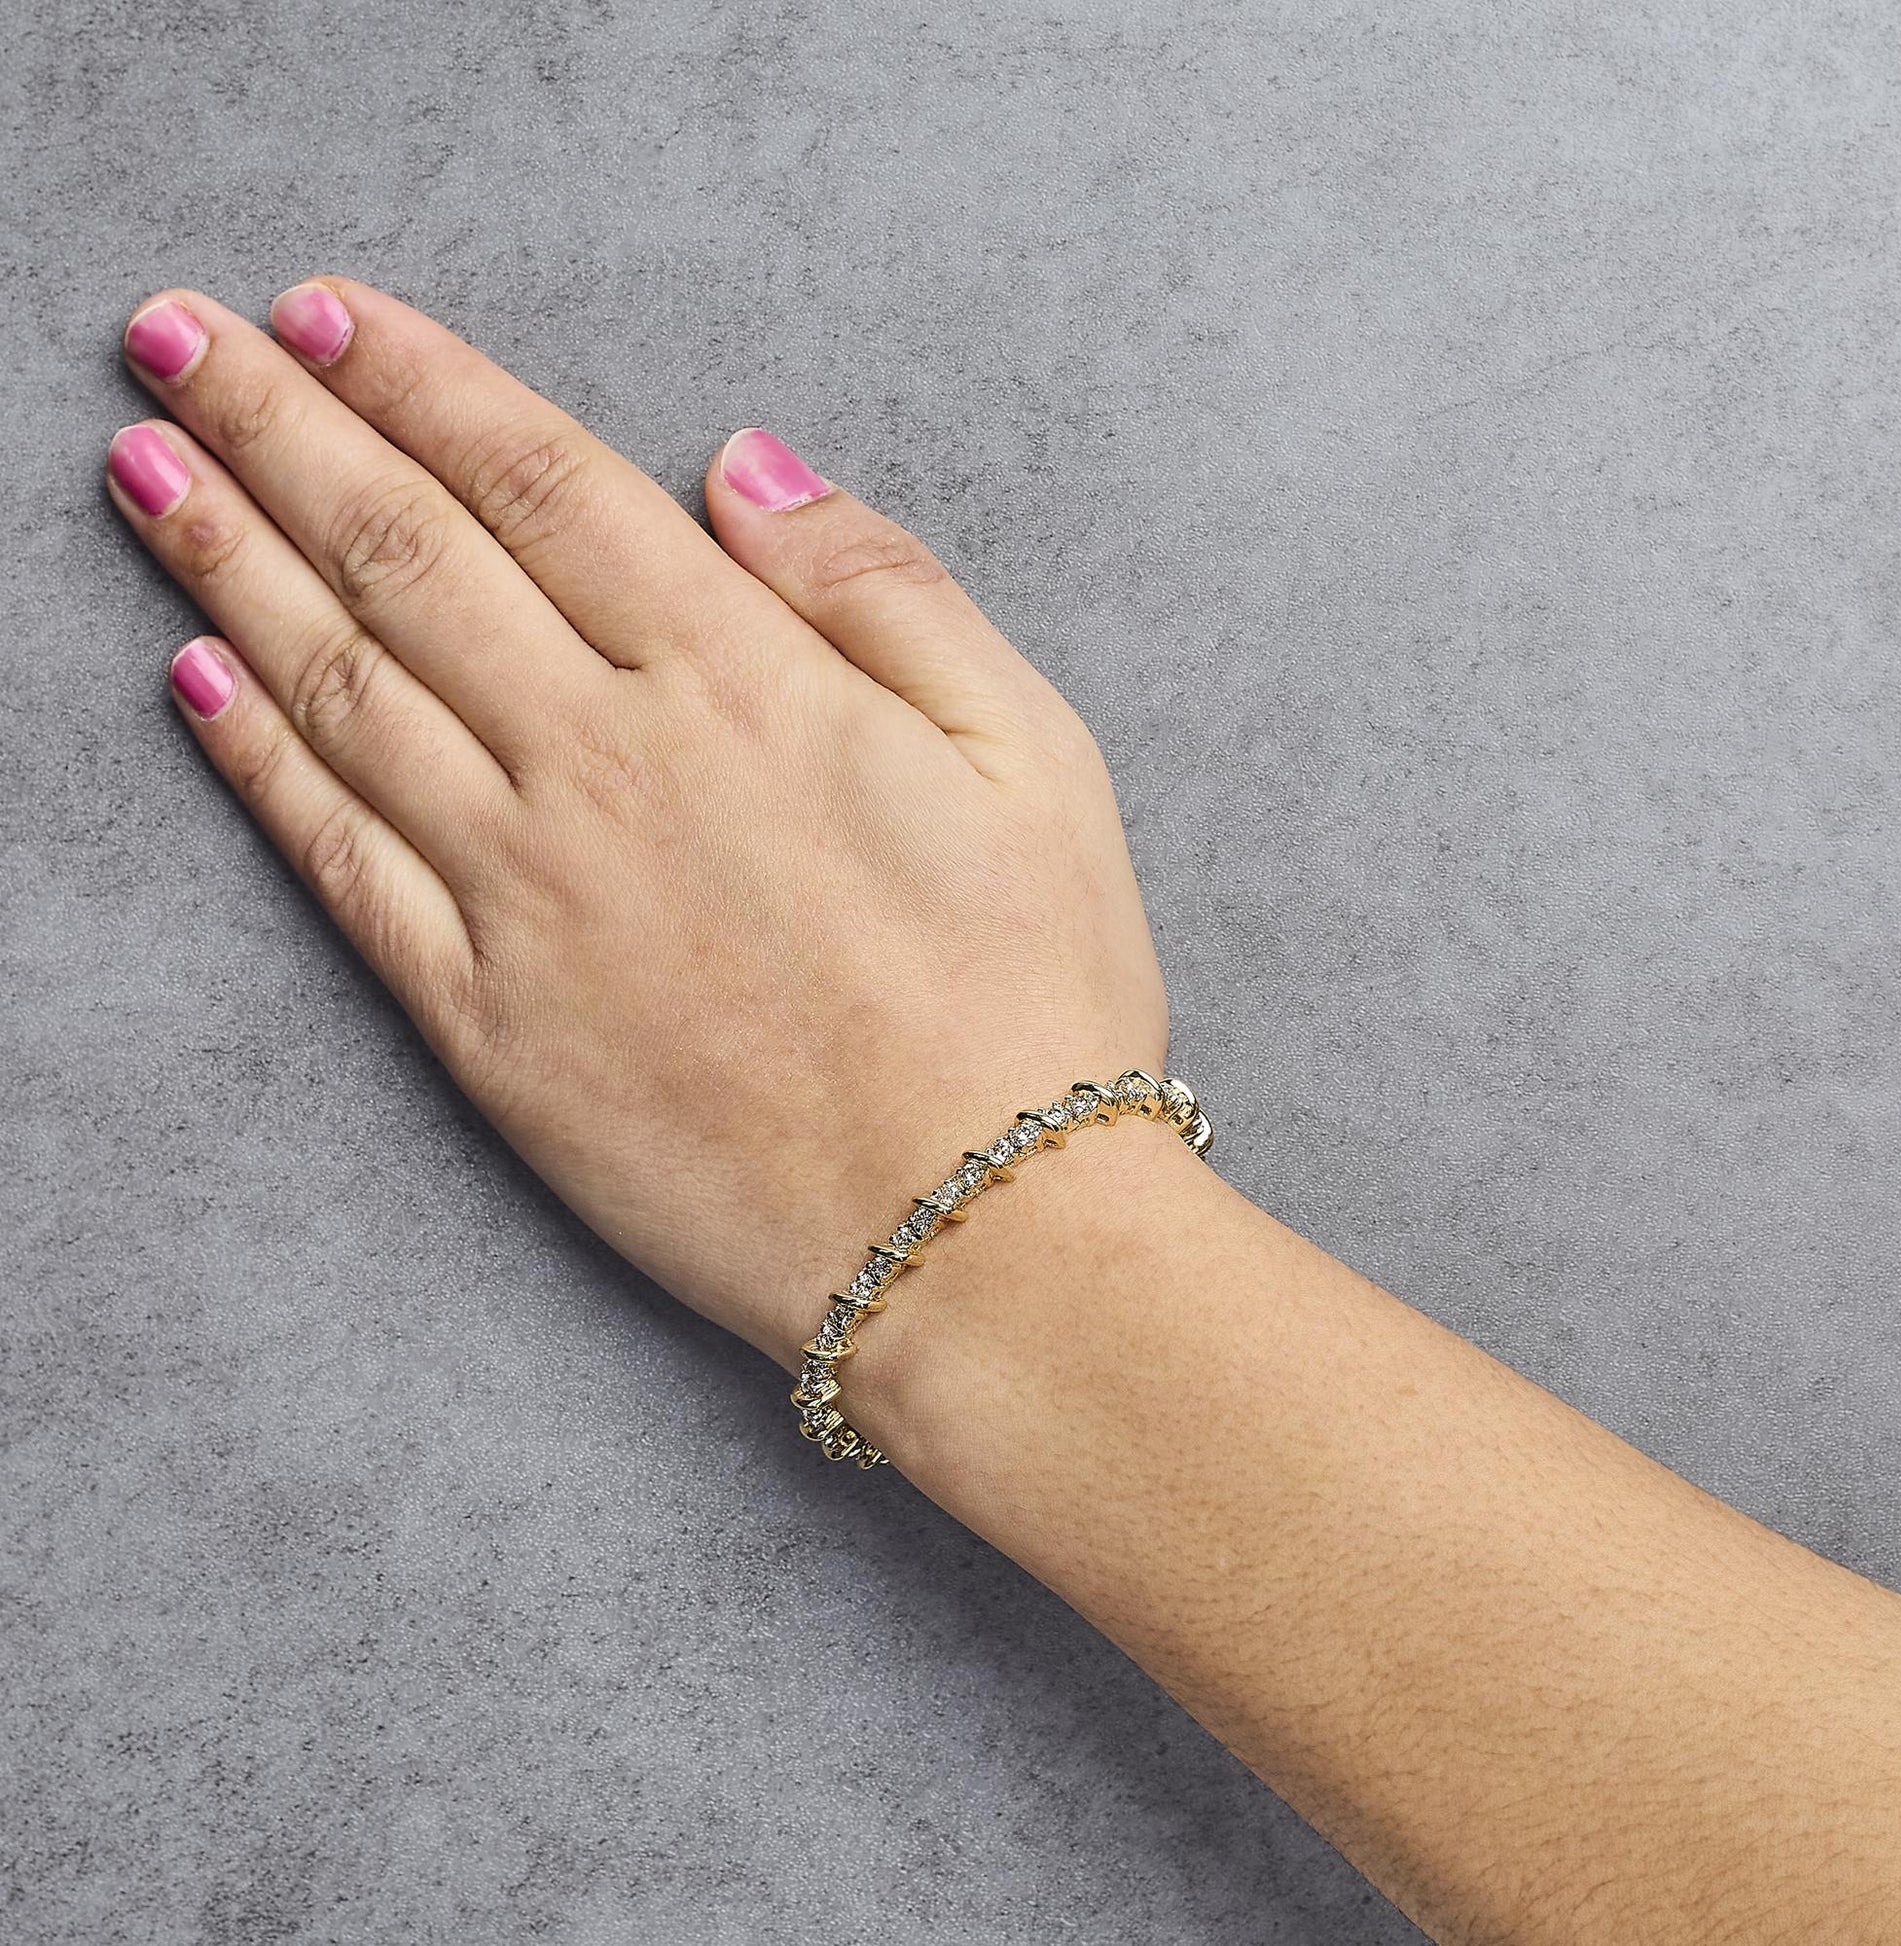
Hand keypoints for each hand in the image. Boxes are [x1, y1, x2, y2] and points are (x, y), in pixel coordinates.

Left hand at [108, 280, 1167, 1369]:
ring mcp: (528, 897)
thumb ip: (882, 590)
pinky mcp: (487, 1024)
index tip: (325, 310)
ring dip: (225, 565)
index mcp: (744, 685)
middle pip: (406, 554)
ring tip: (143, 469)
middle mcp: (608, 766)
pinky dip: (257, 766)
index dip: (420, 381)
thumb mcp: (1035, 754)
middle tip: (172, 339)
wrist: (978, 1235)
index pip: (541, 482)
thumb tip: (743, 466)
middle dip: (278, 425)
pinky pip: (341, 866)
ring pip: (341, 690)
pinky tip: (193, 687)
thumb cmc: (1032, 997)